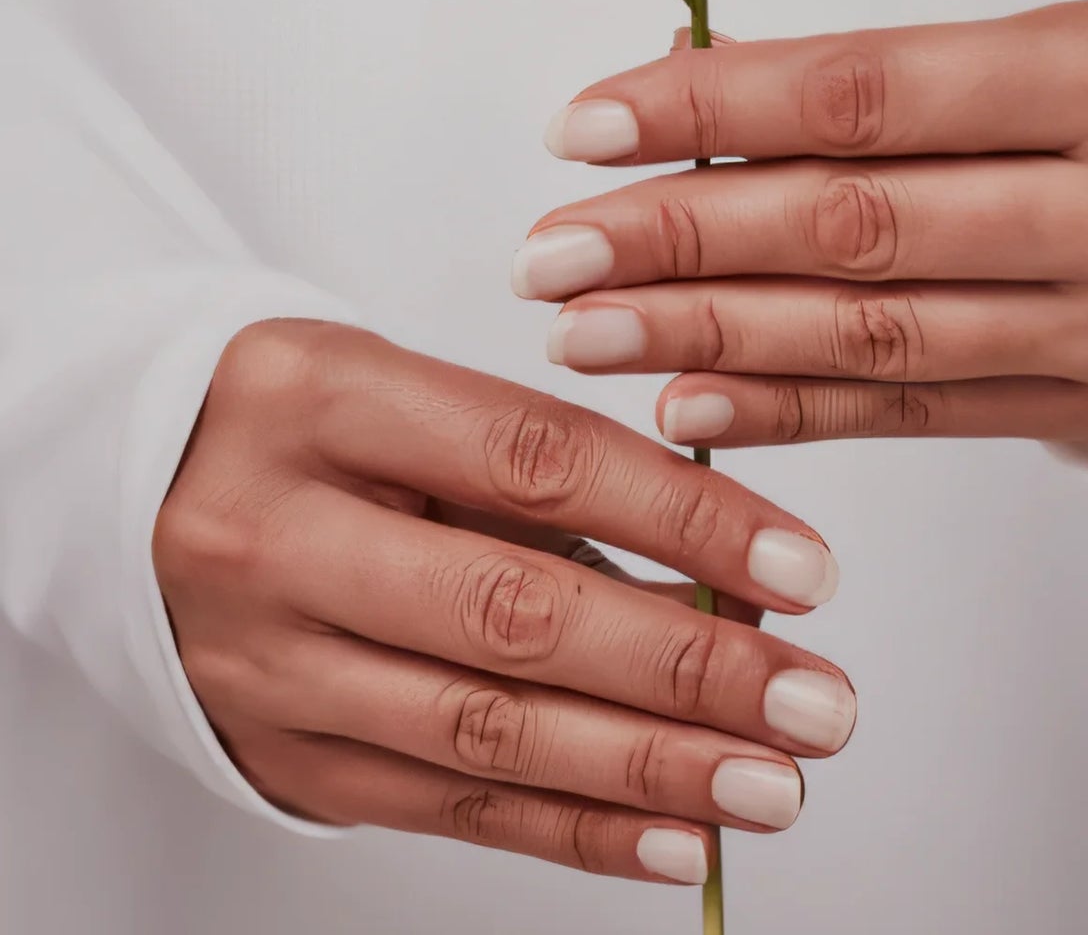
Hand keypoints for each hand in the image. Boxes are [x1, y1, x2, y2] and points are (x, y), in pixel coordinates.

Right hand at [154, 320, 851, 883]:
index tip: (803, 566)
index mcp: (323, 399)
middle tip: (815, 703)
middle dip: (688, 670)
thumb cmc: (307, 423)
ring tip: (772, 783)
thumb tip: (721, 566)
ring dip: (650, 770)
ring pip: (487, 729)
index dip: (682, 519)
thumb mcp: (405, 390)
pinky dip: (571, 831)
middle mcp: (280, 534)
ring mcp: (269, 660)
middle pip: (515, 614)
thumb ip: (544, 472)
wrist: (128, 483)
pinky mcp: (281, 753)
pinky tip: (674, 840)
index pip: (536, 460)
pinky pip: (444, 805)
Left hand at [512, 0, 1087, 447]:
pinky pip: (916, 412)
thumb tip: (686, 88)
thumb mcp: (1028, 53)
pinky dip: (791, 411)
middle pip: (851, 226)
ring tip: (590, 333)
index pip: (864, 92)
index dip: (710, 109)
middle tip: (552, 256)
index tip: (583, 129)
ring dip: (709, 339)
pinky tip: (687, 405)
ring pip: (872, 333)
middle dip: (679, 240)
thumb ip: (868, 86)